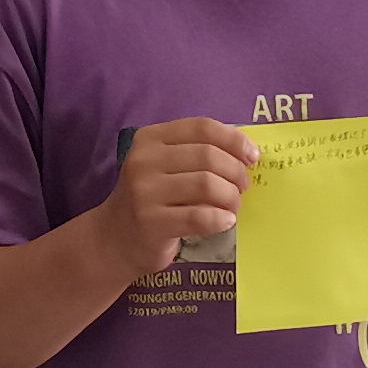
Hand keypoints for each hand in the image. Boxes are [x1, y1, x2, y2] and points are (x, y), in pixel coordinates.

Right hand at [98, 116, 254, 279]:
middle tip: (242, 188)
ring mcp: (145, 192)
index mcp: (150, 138)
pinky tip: (225, 222)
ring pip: (207, 185)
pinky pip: (200, 216)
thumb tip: (247, 152)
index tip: (252, 158)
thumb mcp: (165, 166)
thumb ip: (198, 153)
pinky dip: (221, 219)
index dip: (234, 140)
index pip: (202, 128)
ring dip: (230, 197)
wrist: (115, 239)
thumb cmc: (152, 199)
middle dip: (236, 172)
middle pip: (208, 156)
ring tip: (233, 207)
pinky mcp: (152, 222)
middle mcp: (144, 160)